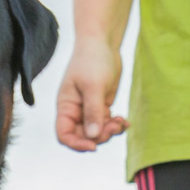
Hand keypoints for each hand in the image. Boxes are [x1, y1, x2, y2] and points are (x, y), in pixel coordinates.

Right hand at [54, 35, 128, 152]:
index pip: (64, 134)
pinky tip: (125, 121)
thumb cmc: (93, 60)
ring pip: (97, 132)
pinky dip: (115, 125)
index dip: (76, 144)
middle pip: (83, 137)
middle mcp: (75, 110)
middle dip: (99, 137)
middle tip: (114, 126)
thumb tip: (93, 137)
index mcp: (66, 106)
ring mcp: (88, 109)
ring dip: (110, 132)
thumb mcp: (93, 86)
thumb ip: (93, 112)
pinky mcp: (101, 106)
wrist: (102, 43)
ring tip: (121, 122)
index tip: (93, 146)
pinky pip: (106, 124)